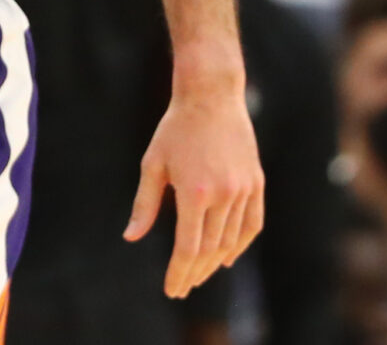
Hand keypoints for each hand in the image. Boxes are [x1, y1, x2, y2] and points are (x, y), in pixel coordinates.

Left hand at [124, 77, 263, 297]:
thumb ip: (144, 204)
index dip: (179, 272)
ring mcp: (243, 189)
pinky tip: (227, 256)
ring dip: (214, 262)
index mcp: (194, 192)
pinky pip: (252, 224)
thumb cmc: (175, 129)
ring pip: (231, 240)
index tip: (171, 289)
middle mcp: (223, 195)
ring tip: (198, 274)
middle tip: (183, 287)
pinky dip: (240, 244)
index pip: (187, 248)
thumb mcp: (153, 164)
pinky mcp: (256, 183)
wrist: (211, 96)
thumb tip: (131, 237)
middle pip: (209, 249)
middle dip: (194, 272)